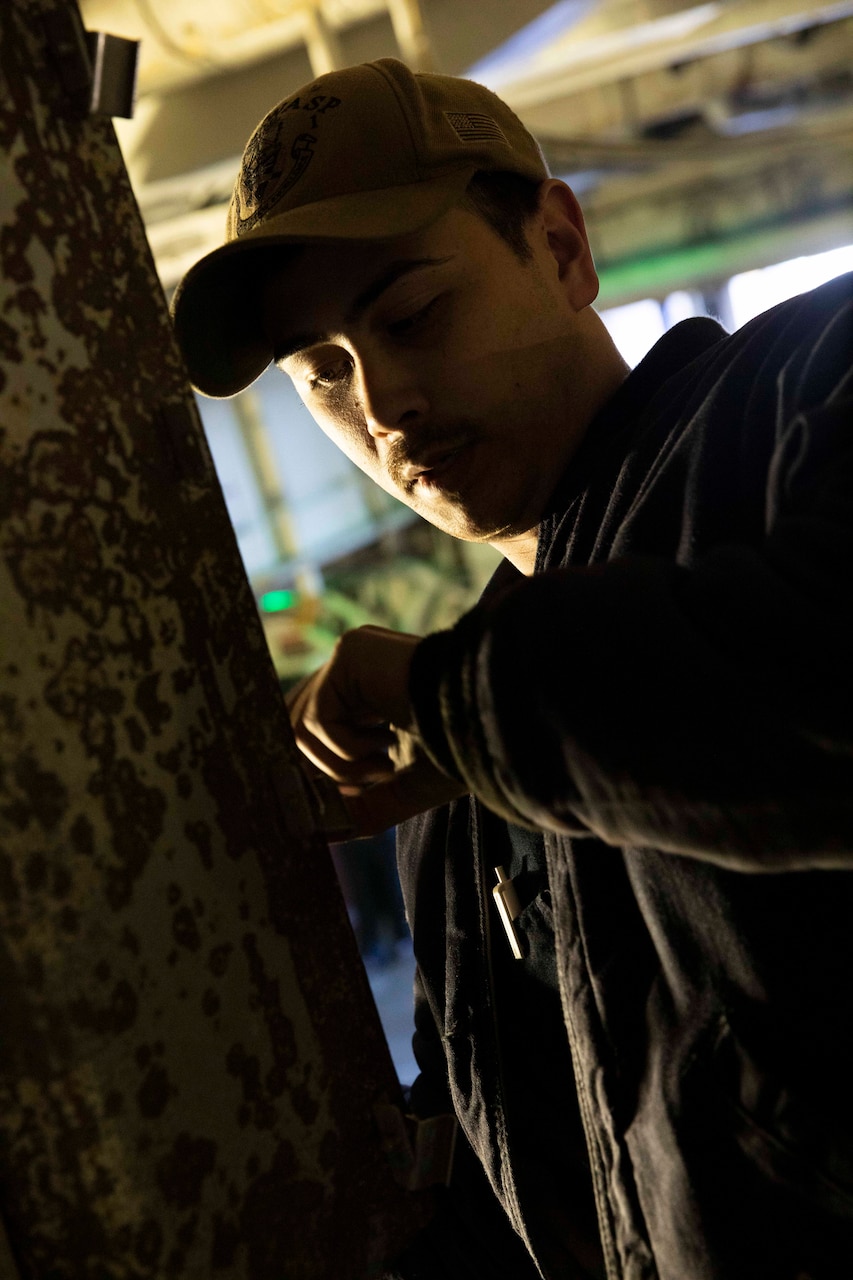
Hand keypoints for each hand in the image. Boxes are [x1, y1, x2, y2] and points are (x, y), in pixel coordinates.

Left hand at [286, 626, 465, 836]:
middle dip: (326, 772)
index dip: (320, 772)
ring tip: (386, 762)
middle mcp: (351, 668)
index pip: (311, 731)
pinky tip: (387, 742)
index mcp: (363, 691)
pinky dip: (348, 751)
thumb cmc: (458, 751)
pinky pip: (318, 719)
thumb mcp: (401, 787)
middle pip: (293, 728)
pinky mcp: (349, 652)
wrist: (490, 723)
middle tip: (368, 784)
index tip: (352, 795)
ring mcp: (349, 657)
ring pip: (299, 729)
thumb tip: (318, 833)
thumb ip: (360, 806)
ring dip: (342, 766)